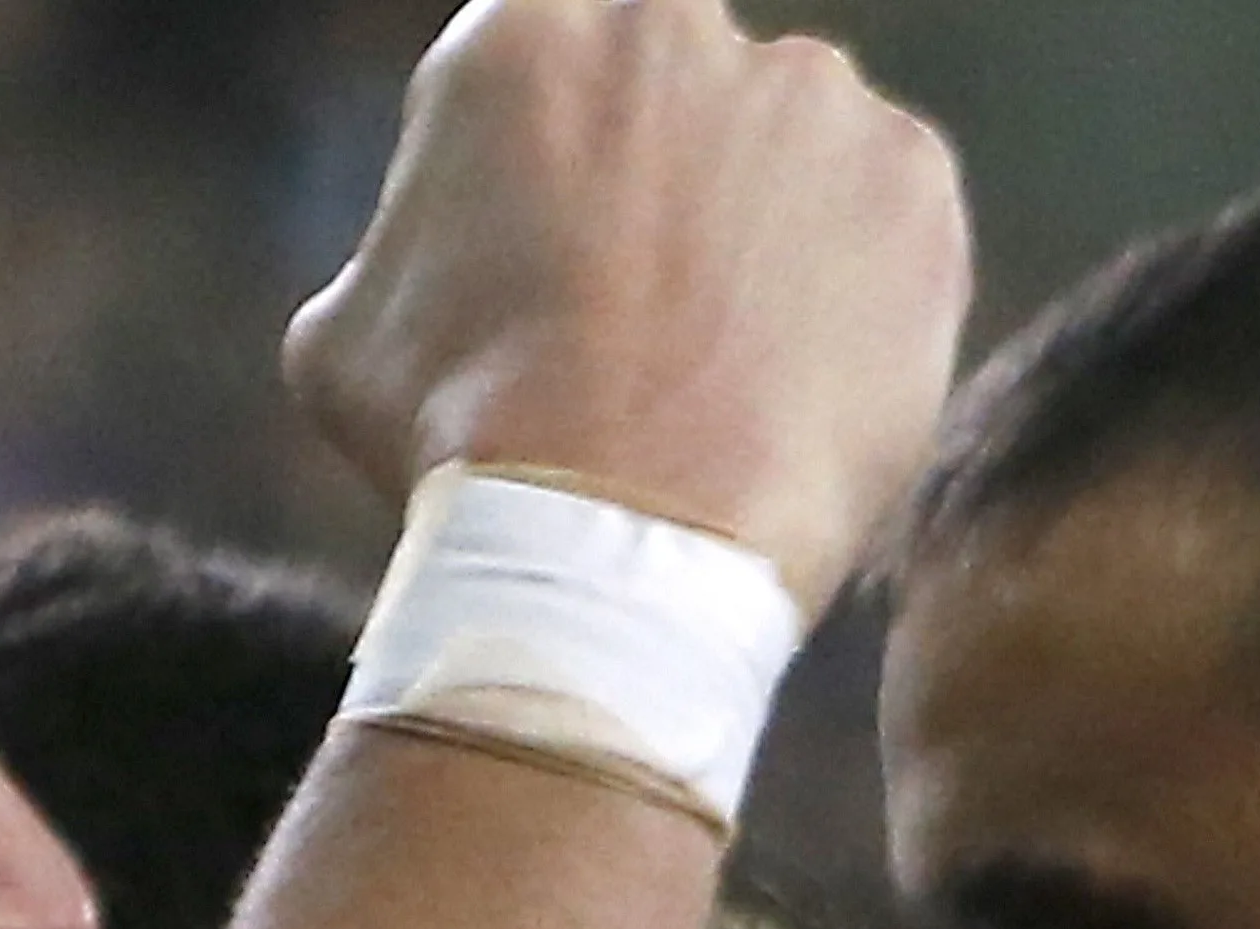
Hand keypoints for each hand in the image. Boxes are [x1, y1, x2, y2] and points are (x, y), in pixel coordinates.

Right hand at [287, 0, 972, 612]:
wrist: (617, 544)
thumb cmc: (462, 446)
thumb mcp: (346, 336)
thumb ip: (402, 250)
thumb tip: (424, 266)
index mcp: (526, 29)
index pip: (563, 70)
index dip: (566, 168)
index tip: (572, 251)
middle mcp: (673, 23)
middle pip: (683, 90)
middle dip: (677, 179)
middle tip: (656, 314)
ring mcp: (809, 93)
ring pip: (796, 150)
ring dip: (775, 230)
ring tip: (735, 368)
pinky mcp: (913, 176)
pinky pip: (891, 220)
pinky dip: (866, 289)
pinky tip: (807, 381)